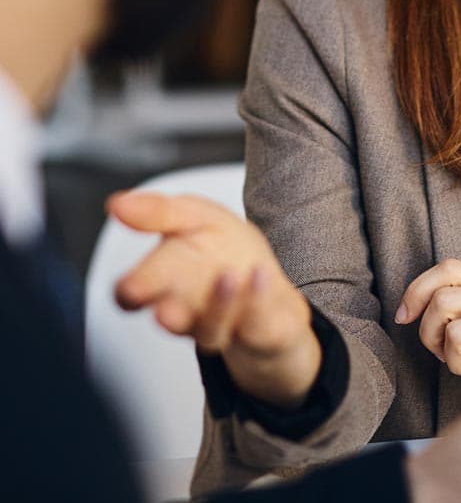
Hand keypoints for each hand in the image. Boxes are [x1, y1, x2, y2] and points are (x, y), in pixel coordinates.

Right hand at [108, 191, 320, 408]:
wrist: (270, 286)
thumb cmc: (225, 252)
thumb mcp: (195, 218)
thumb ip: (159, 212)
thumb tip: (116, 203)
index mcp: (167, 281)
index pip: (136, 294)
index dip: (131, 293)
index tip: (130, 288)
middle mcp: (190, 311)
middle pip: (173, 317)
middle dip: (169, 315)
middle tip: (164, 310)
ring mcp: (225, 325)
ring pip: (213, 329)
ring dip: (220, 305)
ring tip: (228, 277)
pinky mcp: (261, 331)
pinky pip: (258, 323)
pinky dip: (259, 300)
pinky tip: (261, 274)